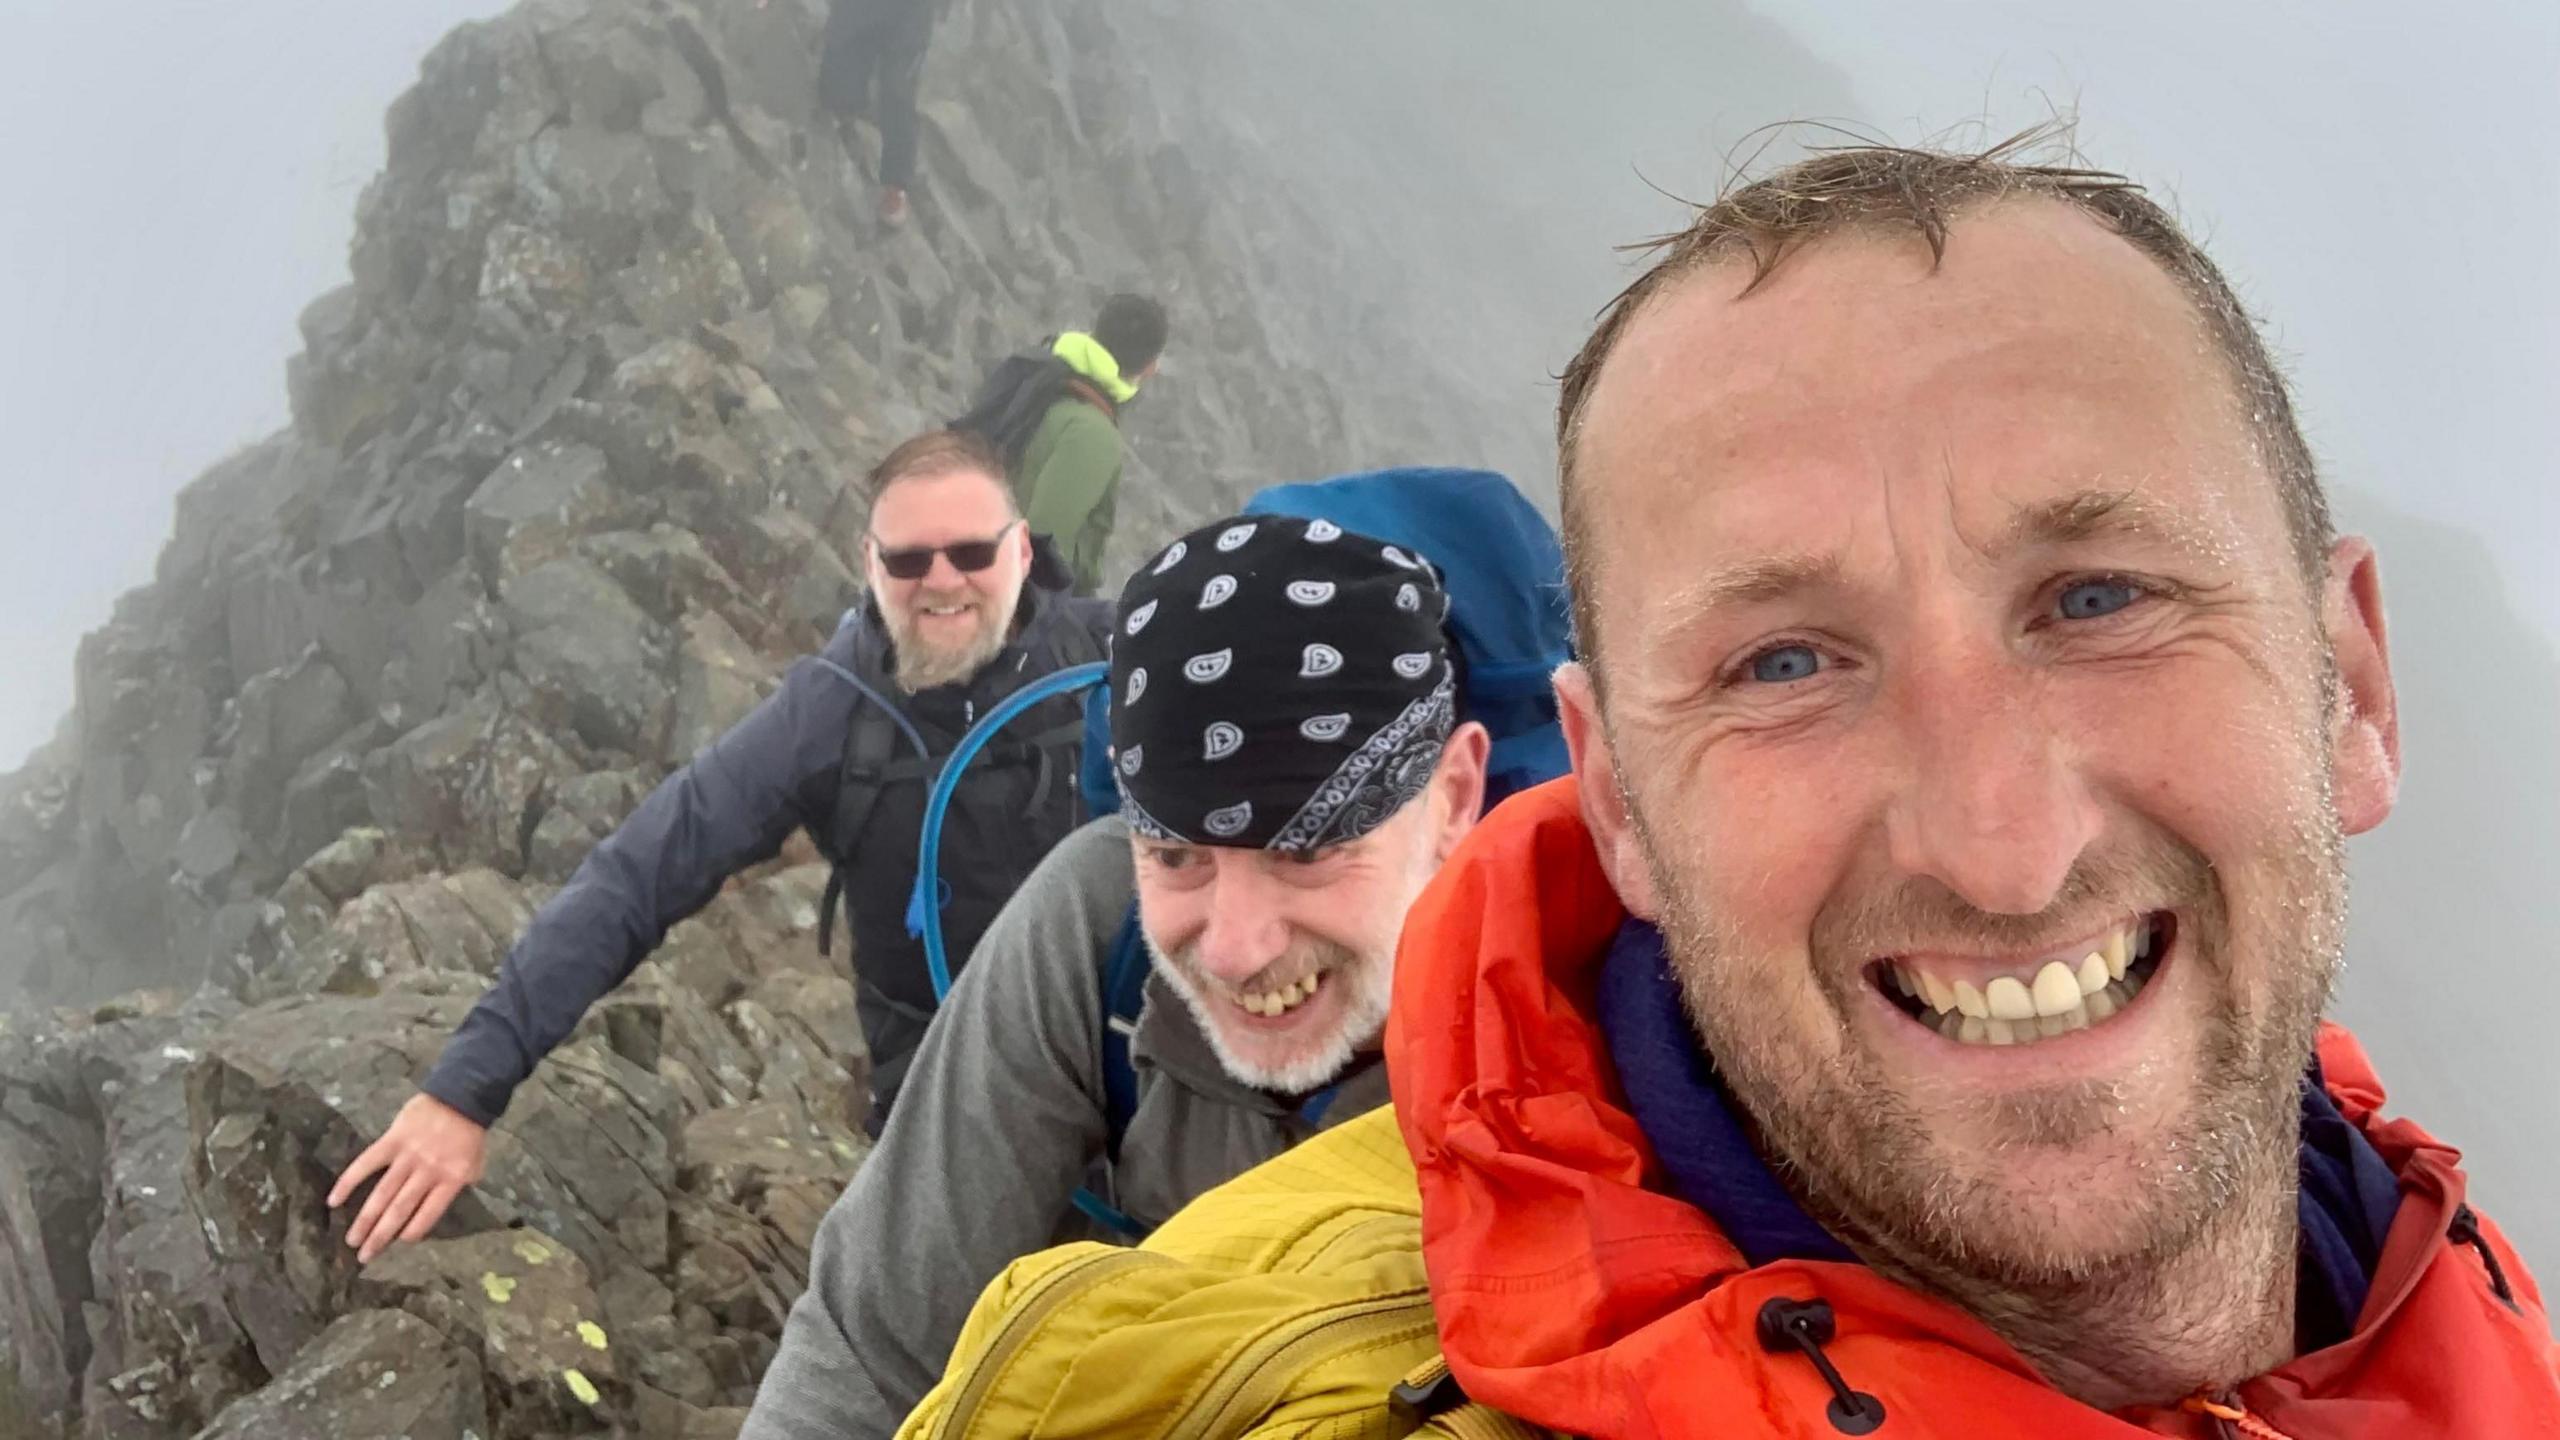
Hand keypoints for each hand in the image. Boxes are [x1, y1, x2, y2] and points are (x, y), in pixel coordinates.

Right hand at [328, 1091, 488, 1262]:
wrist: (461, 1094)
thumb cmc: (469, 1132)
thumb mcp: (475, 1162)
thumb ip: (460, 1183)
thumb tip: (439, 1204)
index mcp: (452, 1179)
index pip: (428, 1213)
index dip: (412, 1231)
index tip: (397, 1245)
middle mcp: (428, 1172)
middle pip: (400, 1210)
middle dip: (381, 1236)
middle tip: (364, 1257)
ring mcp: (408, 1157)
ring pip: (382, 1194)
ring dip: (365, 1220)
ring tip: (351, 1240)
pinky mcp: (392, 1140)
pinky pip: (366, 1163)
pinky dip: (349, 1182)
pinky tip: (334, 1200)